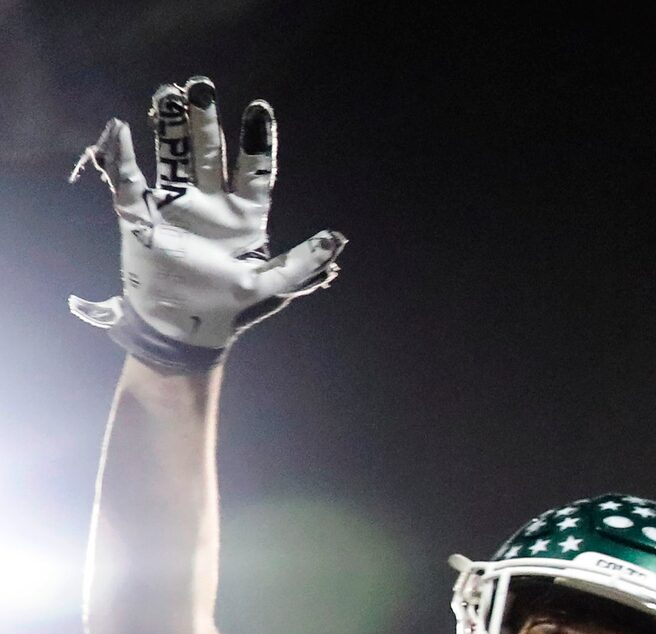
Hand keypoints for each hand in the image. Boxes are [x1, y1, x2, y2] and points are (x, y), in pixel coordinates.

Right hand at [69, 78, 344, 372]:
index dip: (258, 139)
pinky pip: (128, 181)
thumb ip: (301, 266)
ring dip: (168, 126)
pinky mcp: (142, 215)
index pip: (255, 168)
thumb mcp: (270, 285)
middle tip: (201, 86)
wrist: (184, 325)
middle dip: (205, 119)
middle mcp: (212, 201)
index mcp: (245, 213)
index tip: (259, 107)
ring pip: (173, 156)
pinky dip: (120, 157)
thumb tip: (337, 244)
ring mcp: (177, 204)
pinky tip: (119, 128)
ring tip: (166, 93)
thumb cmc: (229, 304)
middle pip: (210, 151)